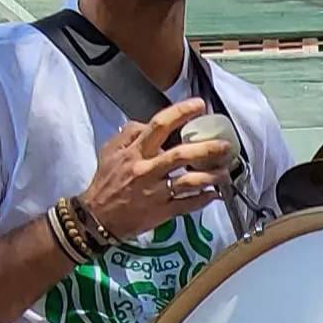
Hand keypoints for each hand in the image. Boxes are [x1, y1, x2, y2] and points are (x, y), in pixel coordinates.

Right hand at [82, 97, 234, 242]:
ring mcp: (156, 192)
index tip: (199, 105)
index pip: (159, 126)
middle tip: (225, 145)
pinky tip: (216, 194)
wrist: (97, 217)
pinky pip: (188, 204)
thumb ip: (130, 133)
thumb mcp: (110, 151)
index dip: (180, 113)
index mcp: (135, 153)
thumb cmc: (105, 182)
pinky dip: (204, 199)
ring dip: (211, 176)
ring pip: (189, 181)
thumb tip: (149, 123)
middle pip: (181, 155)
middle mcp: (147, 170)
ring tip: (225, 171)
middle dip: (206, 148)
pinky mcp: (162, 212)